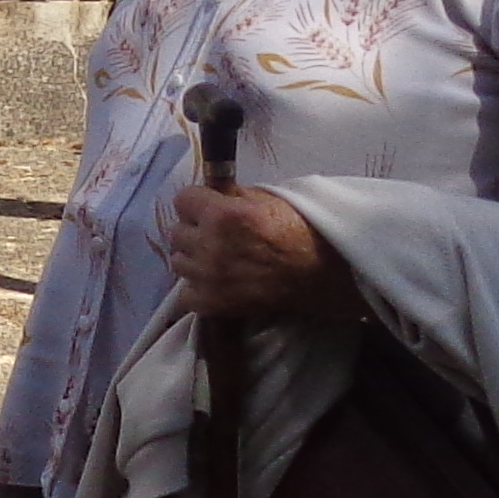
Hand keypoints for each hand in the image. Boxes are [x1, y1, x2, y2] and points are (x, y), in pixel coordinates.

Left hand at [165, 171, 357, 321]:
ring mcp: (209, 277)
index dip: (196, 202)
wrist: (321, 273)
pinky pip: (186, 292)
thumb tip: (210, 193)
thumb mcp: (268, 199)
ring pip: (178, 261)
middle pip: (176, 232)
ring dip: (194, 258)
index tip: (207, 207)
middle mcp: (210, 245)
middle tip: (215, 234)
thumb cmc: (300, 230)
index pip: (181, 200)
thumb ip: (232, 196)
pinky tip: (217, 281)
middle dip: (194, 229)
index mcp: (223, 215)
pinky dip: (198, 287)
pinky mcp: (212, 303)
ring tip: (216, 258)